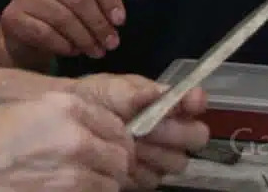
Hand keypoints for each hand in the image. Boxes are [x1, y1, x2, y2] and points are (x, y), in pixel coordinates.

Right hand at [0, 0, 137, 60]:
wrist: (26, 30)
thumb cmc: (63, 7)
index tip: (121, 21)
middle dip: (99, 24)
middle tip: (112, 43)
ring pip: (62, 17)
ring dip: (84, 38)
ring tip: (97, 51)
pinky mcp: (12, 17)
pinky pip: (44, 33)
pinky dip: (63, 45)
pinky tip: (74, 51)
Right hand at [0, 90, 135, 191]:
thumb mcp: (28, 111)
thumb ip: (67, 117)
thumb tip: (94, 132)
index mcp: (67, 108)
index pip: (116, 124)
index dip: (118, 138)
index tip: (113, 146)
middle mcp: (76, 136)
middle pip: (121, 155)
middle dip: (116, 163)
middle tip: (105, 169)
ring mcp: (74, 172)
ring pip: (112, 183)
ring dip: (104, 184)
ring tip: (85, 183)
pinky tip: (72, 191)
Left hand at [72, 73, 209, 189]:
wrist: (71, 121)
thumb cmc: (97, 99)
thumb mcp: (117, 88)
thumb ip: (146, 92)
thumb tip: (176, 91)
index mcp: (168, 103)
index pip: (195, 103)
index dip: (195, 103)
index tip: (190, 102)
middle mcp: (172, 131)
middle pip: (196, 137)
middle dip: (174, 133)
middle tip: (148, 128)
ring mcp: (161, 156)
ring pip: (177, 161)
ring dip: (154, 152)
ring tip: (130, 140)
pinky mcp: (146, 177)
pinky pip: (153, 178)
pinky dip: (138, 169)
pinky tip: (123, 157)